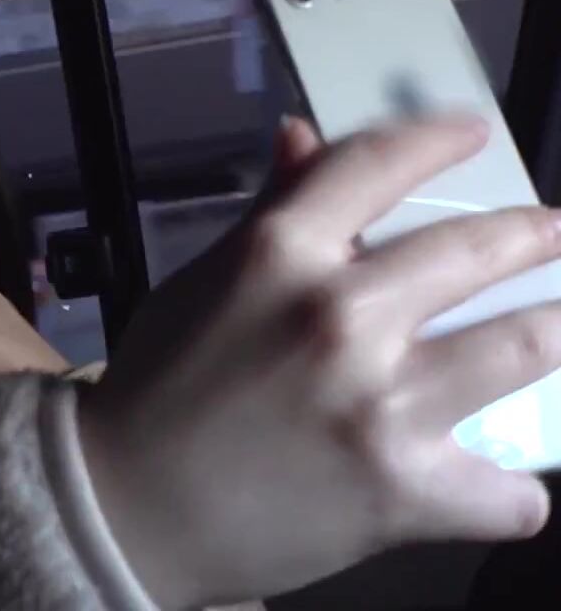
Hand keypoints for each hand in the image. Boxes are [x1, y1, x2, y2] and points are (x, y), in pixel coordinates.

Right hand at [77, 114, 557, 609]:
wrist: (125, 506)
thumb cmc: (156, 390)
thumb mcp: (200, 285)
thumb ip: (266, 213)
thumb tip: (303, 138)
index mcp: (278, 253)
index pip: (380, 164)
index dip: (439, 140)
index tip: (472, 136)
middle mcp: (338, 314)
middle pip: (479, 247)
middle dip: (536, 233)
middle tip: (554, 233)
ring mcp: (380, 401)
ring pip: (528, 346)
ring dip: (556, 332)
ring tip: (556, 327)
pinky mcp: (404, 489)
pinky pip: (505, 492)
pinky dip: (506, 492)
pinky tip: (496, 485)